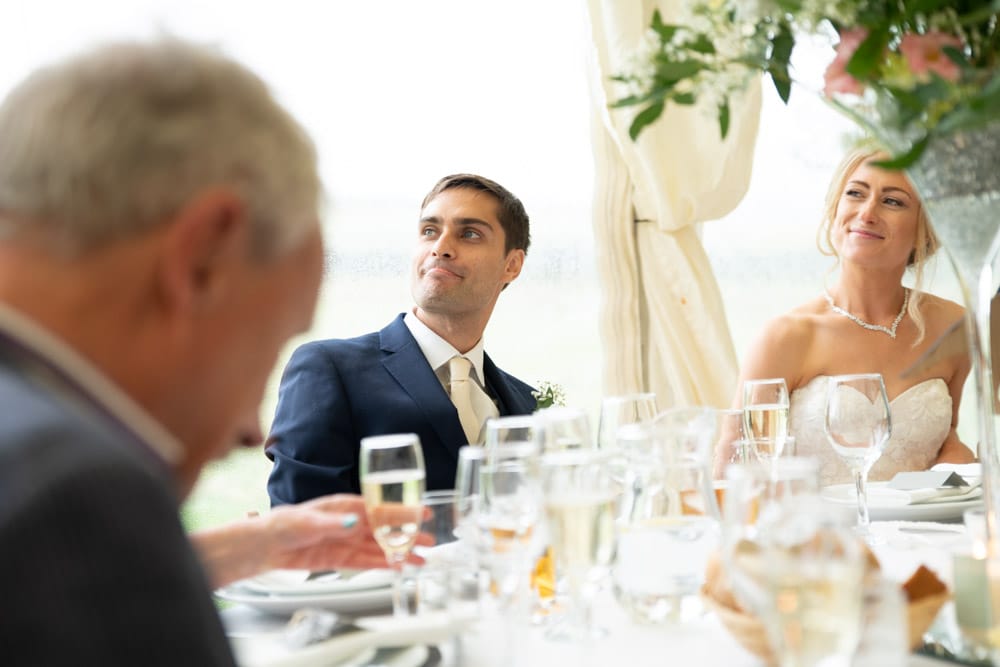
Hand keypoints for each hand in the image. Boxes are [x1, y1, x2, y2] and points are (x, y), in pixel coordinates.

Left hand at [192, 494, 432, 587]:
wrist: (260, 546)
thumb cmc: (280, 524)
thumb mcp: (304, 521)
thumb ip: (331, 522)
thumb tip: (353, 521)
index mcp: (343, 505)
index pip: (379, 508)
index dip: (403, 510)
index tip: (423, 512)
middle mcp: (348, 521)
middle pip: (384, 528)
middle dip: (407, 534)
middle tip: (430, 541)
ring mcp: (344, 541)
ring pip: (378, 547)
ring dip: (399, 553)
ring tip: (420, 559)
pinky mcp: (337, 558)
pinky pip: (364, 562)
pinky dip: (381, 565)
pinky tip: (397, 567)